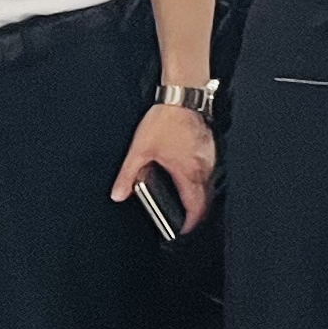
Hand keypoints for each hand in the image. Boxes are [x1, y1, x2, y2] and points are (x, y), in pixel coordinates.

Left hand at [114, 101, 214, 232]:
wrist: (182, 97)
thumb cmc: (165, 121)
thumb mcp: (139, 150)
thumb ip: (128, 175)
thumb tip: (118, 194)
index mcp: (188, 173)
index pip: (195, 207)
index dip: (190, 224)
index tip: (183, 231)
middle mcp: (203, 168)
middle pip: (205, 200)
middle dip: (195, 213)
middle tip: (184, 220)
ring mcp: (209, 158)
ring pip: (208, 185)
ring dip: (198, 196)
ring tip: (184, 201)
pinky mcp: (210, 149)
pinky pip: (208, 172)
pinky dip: (200, 180)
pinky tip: (187, 176)